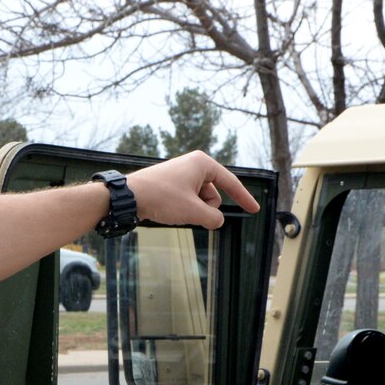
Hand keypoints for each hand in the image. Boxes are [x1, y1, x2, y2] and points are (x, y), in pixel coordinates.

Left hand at [125, 151, 260, 229]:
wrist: (130, 196)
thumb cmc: (161, 198)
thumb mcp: (193, 211)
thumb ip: (213, 218)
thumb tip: (216, 221)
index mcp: (203, 163)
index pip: (230, 182)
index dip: (244, 198)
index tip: (254, 210)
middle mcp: (194, 165)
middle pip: (214, 195)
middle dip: (205, 208)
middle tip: (185, 209)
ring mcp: (183, 174)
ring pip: (201, 200)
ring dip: (193, 210)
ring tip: (174, 208)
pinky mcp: (173, 184)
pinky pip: (188, 201)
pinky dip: (184, 209)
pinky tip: (169, 209)